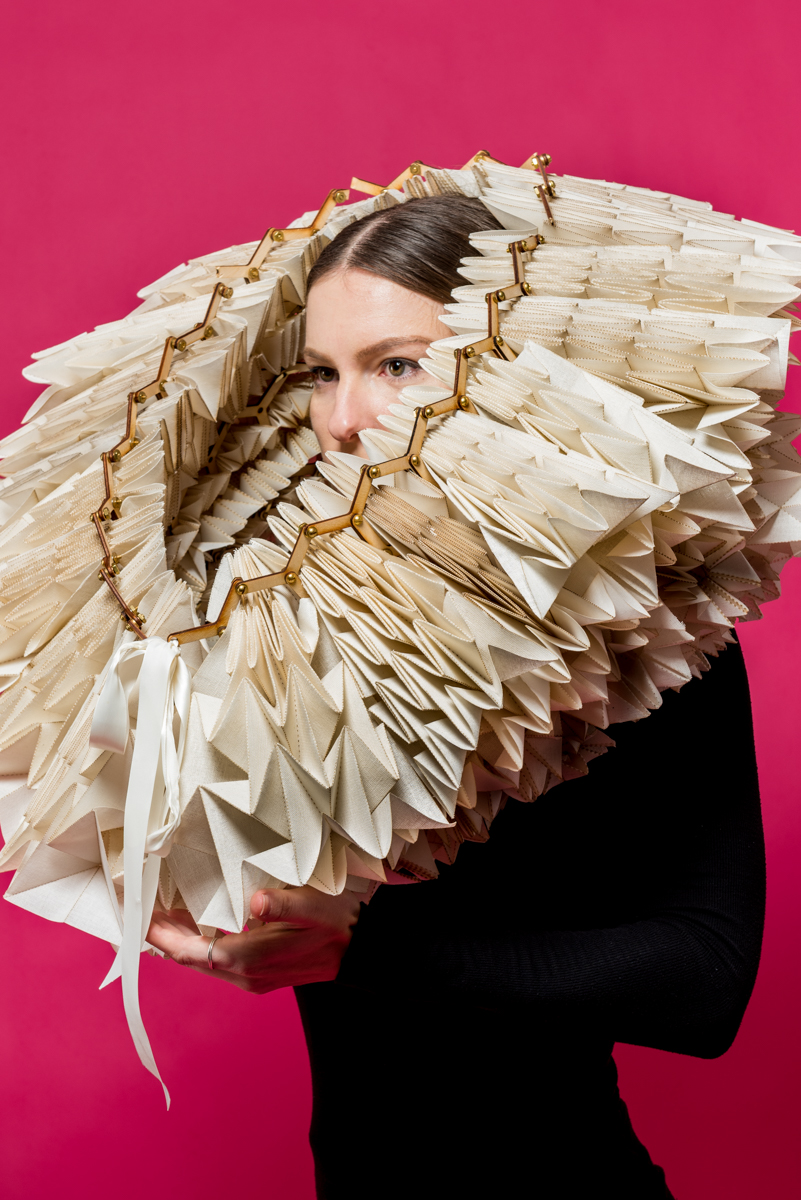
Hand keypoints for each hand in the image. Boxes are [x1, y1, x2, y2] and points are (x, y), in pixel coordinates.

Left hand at [146, 886, 361, 993]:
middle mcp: (242, 975)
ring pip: (199, 960)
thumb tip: (255, 901)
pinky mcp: (256, 974)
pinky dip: (198, 942)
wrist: (359, 950)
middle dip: (161, 934)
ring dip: (178, 938)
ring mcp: (249, 978)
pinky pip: (215, 960)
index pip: (186, 950)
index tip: (137, 913)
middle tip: (139, 907)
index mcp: (247, 959)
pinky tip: (195, 922)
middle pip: (187, 957)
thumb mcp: (311, 906)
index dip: (158, 933)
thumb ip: (281, 904)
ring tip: (160, 911)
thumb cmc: (334, 923)